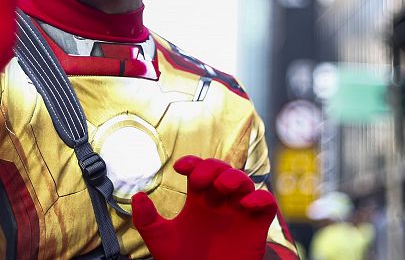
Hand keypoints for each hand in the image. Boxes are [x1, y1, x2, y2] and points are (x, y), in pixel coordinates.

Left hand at [131, 156, 276, 259]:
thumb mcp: (161, 240)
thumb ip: (147, 219)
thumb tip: (137, 196)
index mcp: (198, 201)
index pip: (199, 170)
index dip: (193, 163)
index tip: (180, 168)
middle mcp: (220, 203)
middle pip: (222, 170)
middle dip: (213, 168)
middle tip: (200, 180)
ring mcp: (239, 212)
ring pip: (244, 182)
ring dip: (234, 178)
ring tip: (222, 187)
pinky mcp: (257, 226)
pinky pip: (267, 203)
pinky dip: (260, 198)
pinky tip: (245, 204)